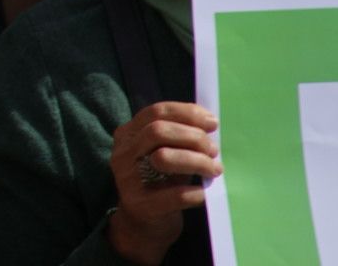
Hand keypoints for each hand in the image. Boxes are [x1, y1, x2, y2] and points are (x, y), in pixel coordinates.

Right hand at [106, 101, 219, 265]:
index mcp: (127, 134)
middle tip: (213, 150)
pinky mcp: (141, 204)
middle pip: (158, 131)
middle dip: (193, 137)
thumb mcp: (164, 154)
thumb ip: (178, 138)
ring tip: (214, 169)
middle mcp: (123, 152)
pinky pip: (175, 195)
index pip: (155, 111)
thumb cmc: (159, 183)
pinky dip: (196, 192)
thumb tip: (208, 123)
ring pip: (163, 158)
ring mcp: (128, 178)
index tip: (212, 123)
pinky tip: (204, 193)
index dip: (186, 113)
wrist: (142, 225)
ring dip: (196, 161)